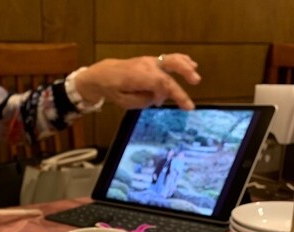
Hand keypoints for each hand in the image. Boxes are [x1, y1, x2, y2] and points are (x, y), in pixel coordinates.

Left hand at [74, 53, 200, 110]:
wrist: (104, 74)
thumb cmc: (114, 90)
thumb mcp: (125, 102)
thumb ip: (142, 101)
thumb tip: (157, 98)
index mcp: (138, 76)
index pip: (159, 82)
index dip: (167, 92)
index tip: (166, 104)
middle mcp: (146, 66)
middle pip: (169, 66)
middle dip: (183, 72)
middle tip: (195, 81)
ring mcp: (150, 61)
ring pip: (171, 59)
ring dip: (185, 66)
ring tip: (195, 75)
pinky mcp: (152, 61)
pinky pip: (169, 59)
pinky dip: (181, 61)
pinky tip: (191, 64)